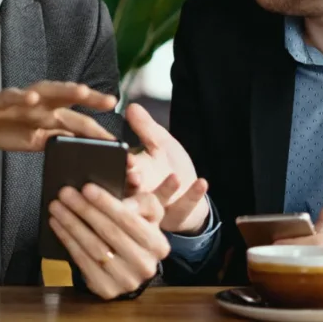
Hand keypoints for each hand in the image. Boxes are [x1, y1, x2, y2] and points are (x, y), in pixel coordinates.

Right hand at [0, 81, 115, 151]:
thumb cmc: (3, 127)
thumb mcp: (33, 140)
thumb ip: (56, 140)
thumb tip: (81, 150)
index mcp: (49, 115)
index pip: (78, 121)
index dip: (97, 130)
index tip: (118, 140)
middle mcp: (39, 104)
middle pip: (68, 98)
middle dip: (89, 99)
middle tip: (110, 100)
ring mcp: (20, 101)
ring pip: (45, 91)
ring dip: (63, 91)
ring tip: (81, 91)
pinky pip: (12, 97)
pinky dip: (22, 97)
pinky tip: (32, 99)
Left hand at [47, 176, 176, 299]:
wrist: (130, 264)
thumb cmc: (136, 231)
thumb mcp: (148, 213)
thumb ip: (142, 202)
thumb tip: (124, 203)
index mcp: (158, 245)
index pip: (129, 219)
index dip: (106, 203)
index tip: (86, 188)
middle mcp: (145, 266)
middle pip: (109, 232)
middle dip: (84, 210)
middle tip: (65, 193)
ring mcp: (126, 281)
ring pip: (93, 247)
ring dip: (71, 224)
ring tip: (57, 207)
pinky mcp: (107, 290)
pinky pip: (83, 262)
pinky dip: (68, 241)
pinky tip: (57, 225)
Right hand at [123, 103, 208, 233]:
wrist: (189, 194)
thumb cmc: (170, 167)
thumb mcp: (160, 143)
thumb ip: (145, 128)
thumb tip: (131, 106)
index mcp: (133, 174)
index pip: (121, 171)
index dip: (120, 167)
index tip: (123, 159)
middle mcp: (141, 194)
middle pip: (131, 192)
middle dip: (132, 185)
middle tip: (136, 176)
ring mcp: (159, 208)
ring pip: (155, 204)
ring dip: (164, 191)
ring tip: (174, 178)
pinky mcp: (177, 217)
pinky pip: (184, 208)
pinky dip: (193, 195)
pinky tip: (203, 182)